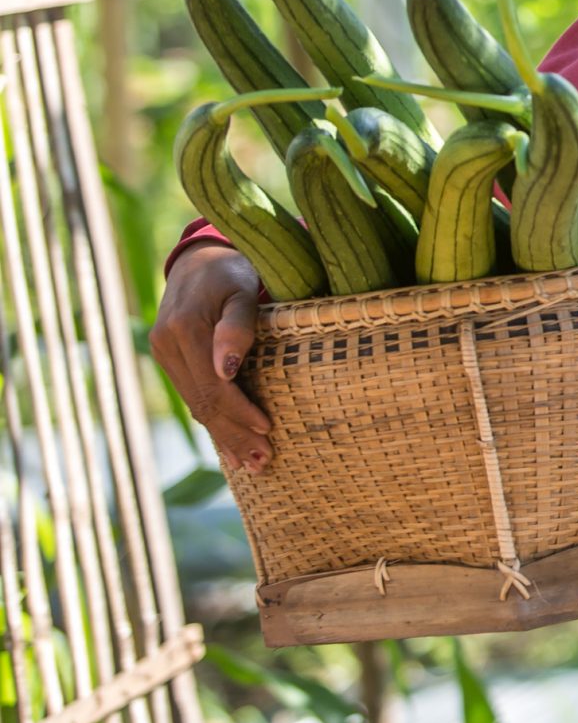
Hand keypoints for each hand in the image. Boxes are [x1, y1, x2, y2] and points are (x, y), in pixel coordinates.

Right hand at [148, 246, 270, 474]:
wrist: (201, 259)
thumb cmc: (232, 271)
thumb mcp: (242, 289)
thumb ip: (237, 326)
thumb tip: (226, 369)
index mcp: (184, 329)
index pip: (214, 385)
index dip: (240, 411)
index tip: (267, 430)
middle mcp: (167, 345)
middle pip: (203, 401)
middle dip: (234, 434)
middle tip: (263, 462)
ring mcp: (164, 354)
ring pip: (196, 404)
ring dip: (223, 436)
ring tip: (251, 463)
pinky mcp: (169, 359)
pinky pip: (193, 395)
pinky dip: (212, 420)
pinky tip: (228, 443)